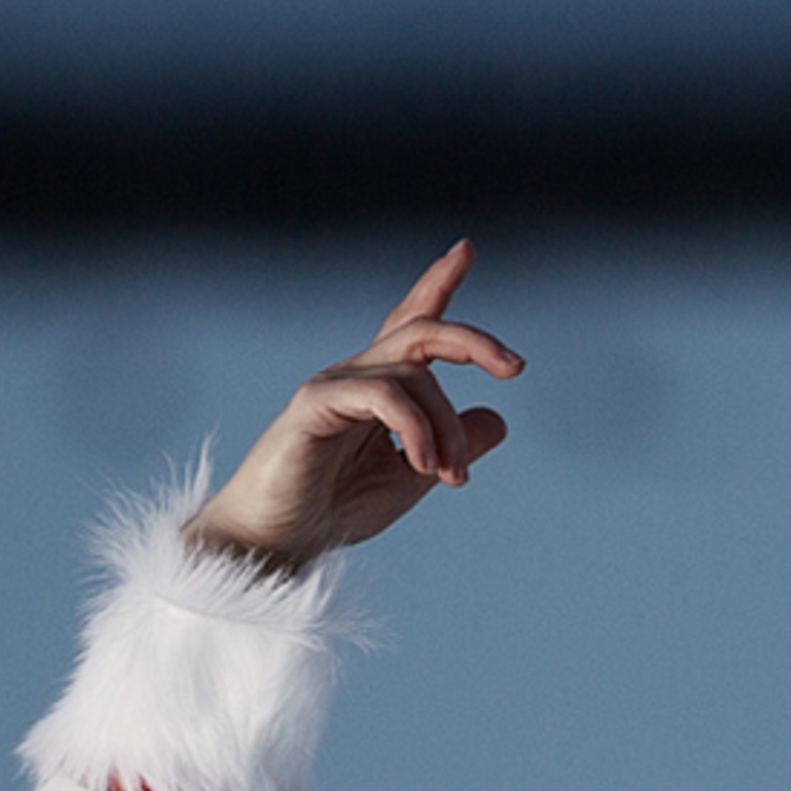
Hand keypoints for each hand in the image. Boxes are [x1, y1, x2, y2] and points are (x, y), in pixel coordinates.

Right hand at [185, 242, 523, 573]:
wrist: (275, 541)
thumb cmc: (334, 509)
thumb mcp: (412, 478)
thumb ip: (451, 445)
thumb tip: (498, 418)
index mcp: (377, 387)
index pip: (410, 324)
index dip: (437, 285)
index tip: (466, 249)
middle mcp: (355, 375)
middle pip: (422, 331)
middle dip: (474, 340)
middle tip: (515, 368)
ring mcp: (333, 385)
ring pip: (415, 375)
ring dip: (448, 427)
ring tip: (454, 477)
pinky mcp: (314, 404)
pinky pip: (384, 396)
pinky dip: (417, 429)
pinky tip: (425, 468)